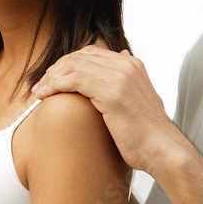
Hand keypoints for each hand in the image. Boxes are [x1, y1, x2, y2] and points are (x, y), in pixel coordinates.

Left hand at [32, 48, 178, 173]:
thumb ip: (128, 83)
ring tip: (39, 92)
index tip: (52, 78)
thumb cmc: (148, 134)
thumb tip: (120, 63)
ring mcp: (120, 77)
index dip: (67, 63)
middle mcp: (127, 66)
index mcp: (133, 65)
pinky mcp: (112, 93)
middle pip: (80, 56)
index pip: (91, 53)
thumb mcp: (139, 101)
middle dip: (56, 69)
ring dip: (52, 78)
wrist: (163, 150)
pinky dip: (55, 85)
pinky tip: (46, 95)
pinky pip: (74, 80)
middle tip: (42, 85)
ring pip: (74, 66)